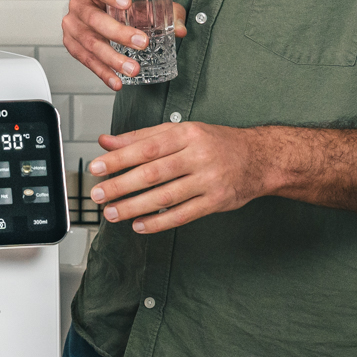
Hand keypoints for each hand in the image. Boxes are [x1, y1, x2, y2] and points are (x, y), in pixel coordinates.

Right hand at [62, 0, 186, 90]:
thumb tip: (180, 30)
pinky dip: (103, 72)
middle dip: (119, 33)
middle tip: (142, 43)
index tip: (127, 2)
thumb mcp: (140, 2)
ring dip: (113, 58)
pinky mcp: (72, 45)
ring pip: (91, 43)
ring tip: (132, 69)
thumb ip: (163, 13)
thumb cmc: (119, 5)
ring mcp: (73, 26)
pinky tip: (117, 81)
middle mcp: (79, 5)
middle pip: (95, 19)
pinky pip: (87, 61)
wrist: (97, 13)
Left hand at [88, 121, 273, 234]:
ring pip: (165, 196)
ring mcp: (208, 180)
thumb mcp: (181, 131)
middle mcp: (198, 155)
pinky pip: (183, 214)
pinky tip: (139, 225)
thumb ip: (142, 137)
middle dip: (120, 185)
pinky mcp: (216, 201)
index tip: (97, 167)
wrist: (259, 158)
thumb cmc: (216, 143)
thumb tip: (107, 141)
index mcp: (187, 134)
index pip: (146, 147)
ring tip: (113, 213)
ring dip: (134, 206)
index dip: (119, 158)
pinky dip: (159, 222)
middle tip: (98, 195)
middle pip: (153, 173)